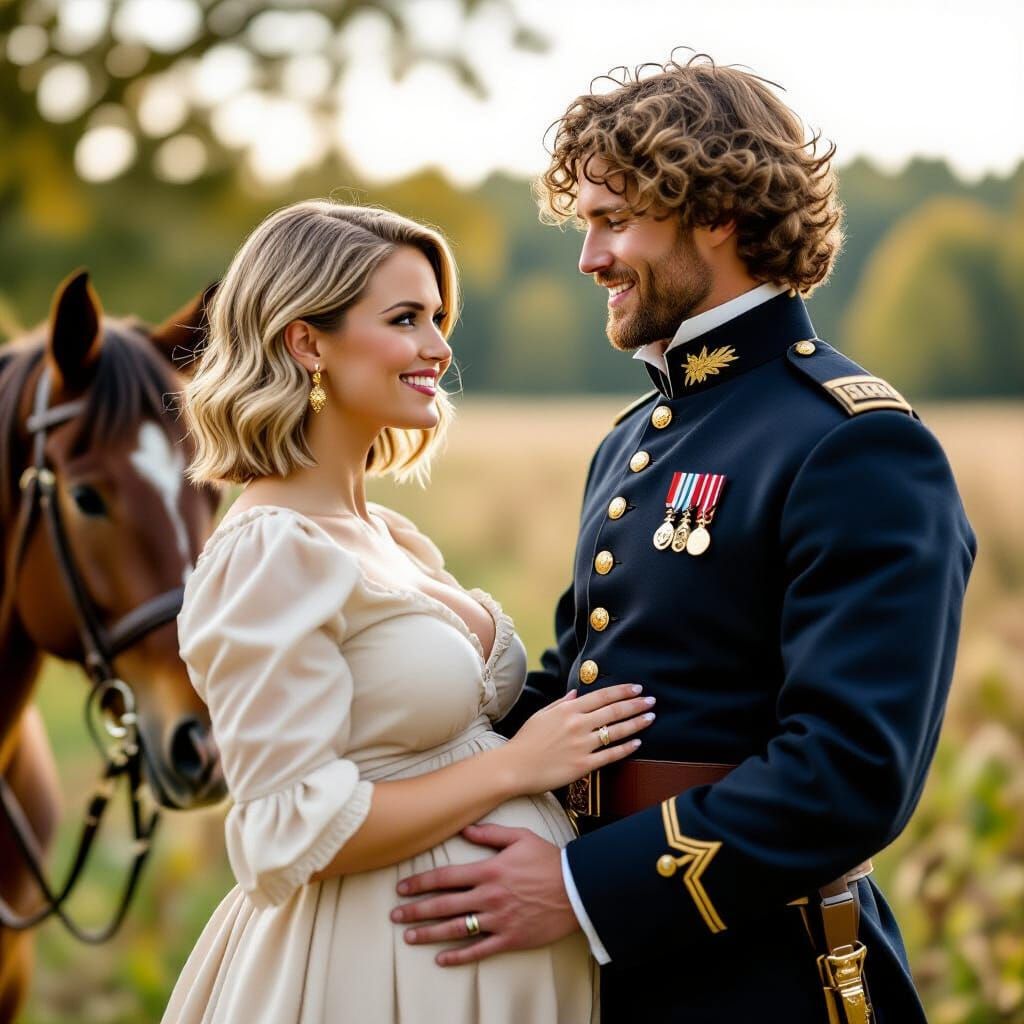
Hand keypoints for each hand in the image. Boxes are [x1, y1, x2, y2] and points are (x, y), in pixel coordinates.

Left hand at [391, 824, 577, 965]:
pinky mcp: (510, 938)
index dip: (420, 882)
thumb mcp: (520, 837)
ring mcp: (498, 919)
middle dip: (416, 910)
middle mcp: (488, 896)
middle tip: (395, 916)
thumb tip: (464, 828)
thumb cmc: (549, 860)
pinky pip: (479, 950)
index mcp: (488, 870)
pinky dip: (459, 956)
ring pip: (456, 929)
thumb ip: (490, 833)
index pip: (445, 877)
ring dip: (429, 934)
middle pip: (444, 904)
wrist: (577, 889)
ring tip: (409, 937)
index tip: (402, 888)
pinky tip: (441, 959)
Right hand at [502, 684, 654, 793]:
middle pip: (613, 711)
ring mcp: (581, 745)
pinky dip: (626, 748)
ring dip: (636, 723)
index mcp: (567, 710)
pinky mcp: (583, 765)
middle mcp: (577, 724)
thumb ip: (561, 703)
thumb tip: (576, 694)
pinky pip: (610, 755)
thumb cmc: (526, 741)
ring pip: (616, 731)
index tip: (637, 688)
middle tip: (651, 701)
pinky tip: (638, 743)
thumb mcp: (541, 715)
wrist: (514, 767)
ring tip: (650, 718)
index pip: (602, 696)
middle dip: (636, 704)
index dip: (622, 691)